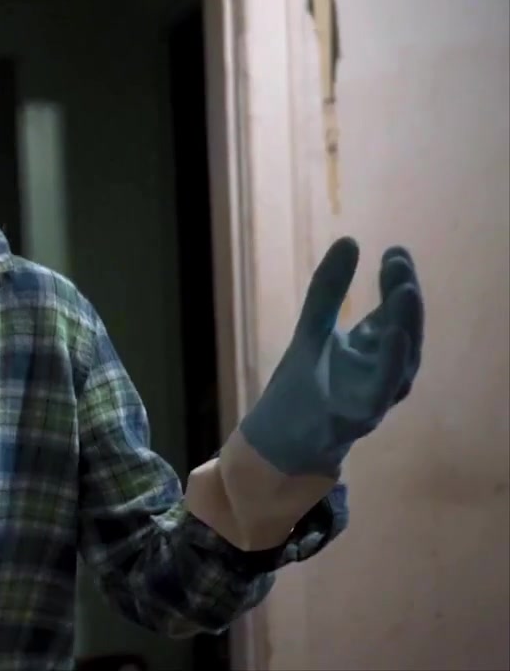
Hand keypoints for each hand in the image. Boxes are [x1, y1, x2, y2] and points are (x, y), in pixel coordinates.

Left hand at [240, 237, 423, 478]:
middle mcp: (381, 372)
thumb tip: (351, 240)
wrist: (278, 443)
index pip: (393, 311)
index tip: (395, 250)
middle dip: (405, 298)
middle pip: (403, 332)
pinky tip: (393, 336)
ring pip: (400, 363)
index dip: (397, 282)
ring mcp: (373, 397)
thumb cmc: (303, 387)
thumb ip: (328, 291)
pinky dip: (390, 365)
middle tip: (399, 264)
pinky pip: (380, 392)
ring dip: (405, 327)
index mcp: (372, 349)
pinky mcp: (357, 418)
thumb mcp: (313, 331)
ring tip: (405, 291)